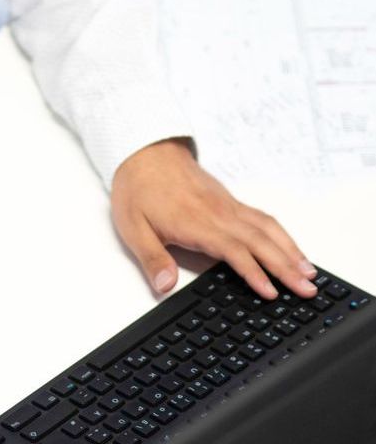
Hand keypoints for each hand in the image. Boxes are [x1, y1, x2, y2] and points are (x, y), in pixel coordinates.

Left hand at [110, 138, 318, 300]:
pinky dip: (282, 235)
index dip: (253, 272)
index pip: (233, 250)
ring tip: (311, 273)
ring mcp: (228, 205)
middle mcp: (219, 213)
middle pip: (261, 241)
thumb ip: (152, 259)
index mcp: (197, 222)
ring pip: (268, 228)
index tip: (272, 293)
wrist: (145, 151)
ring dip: (291, 251)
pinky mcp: (230, 201)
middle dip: (287, 267)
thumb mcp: (133, 228)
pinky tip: (292, 249)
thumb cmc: (138, 190)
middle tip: (309, 290)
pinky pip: (263, 218)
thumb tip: (165, 287)